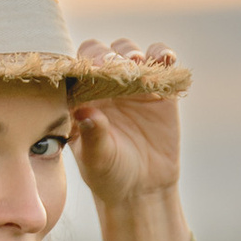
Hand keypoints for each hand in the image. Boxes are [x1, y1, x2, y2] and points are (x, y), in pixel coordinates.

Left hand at [70, 37, 183, 210]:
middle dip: (105, 55)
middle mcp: (103, 85)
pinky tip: (166, 59)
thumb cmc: (110, 174)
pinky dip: (163, 55)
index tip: (89, 70)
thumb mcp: (97, 160)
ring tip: (135, 63)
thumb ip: (92, 136)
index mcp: (80, 98)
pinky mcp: (159, 87)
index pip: (74, 70)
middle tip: (112, 65)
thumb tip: (85, 112)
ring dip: (131, 52)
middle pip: (99, 53)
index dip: (80, 66)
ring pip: (128, 52)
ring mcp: (131, 83)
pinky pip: (160, 62)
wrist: (143, 189)